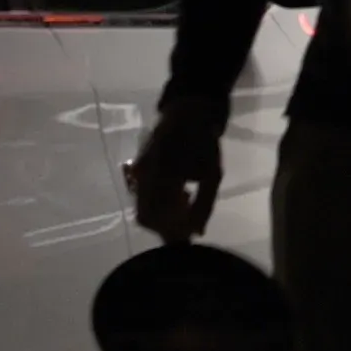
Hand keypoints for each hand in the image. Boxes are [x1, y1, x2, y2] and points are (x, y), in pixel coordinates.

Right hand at [123, 95, 222, 244]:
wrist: (187, 113)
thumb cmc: (205, 142)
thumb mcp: (213, 174)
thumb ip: (204, 204)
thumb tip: (198, 233)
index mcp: (162, 176)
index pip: (157, 216)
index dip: (171, 231)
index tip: (189, 236)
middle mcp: (144, 177)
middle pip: (145, 217)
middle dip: (166, 227)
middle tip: (189, 222)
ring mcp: (138, 174)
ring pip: (142, 209)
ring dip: (163, 216)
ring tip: (187, 202)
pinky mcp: (137, 171)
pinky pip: (143, 197)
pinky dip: (159, 204)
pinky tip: (180, 194)